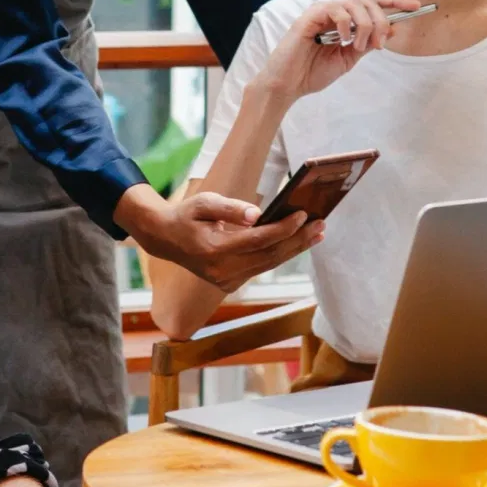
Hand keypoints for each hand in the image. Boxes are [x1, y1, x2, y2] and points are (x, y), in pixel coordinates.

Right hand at [127, 187, 324, 291]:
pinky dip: (281, 254)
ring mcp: (226, 280)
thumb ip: (230, 208)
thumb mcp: (203, 203)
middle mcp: (222, 270)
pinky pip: (261, 267)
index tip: (303, 215)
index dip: (283, 228)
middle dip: (298, 240)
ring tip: (317, 234)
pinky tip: (297, 242)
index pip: (258, 240)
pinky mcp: (230, 283)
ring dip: (295, 249)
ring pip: (269, 264)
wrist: (166, 239)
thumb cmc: (186, 216)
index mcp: (214, 249)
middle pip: (269, 255)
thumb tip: (258, 214)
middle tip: (321, 224)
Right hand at [256, 0, 420, 100]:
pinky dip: (346, 25)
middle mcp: (334, 11)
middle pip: (369, 0)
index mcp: (344, 20)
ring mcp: (322, 12)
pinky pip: (336, 10)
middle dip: (381, 19)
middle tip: (381, 41)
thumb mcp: (348, 59)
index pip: (373, 4)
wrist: (289, 85)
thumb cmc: (313, 72)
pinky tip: (342, 40)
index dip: (395, 2)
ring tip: (359, 46)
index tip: (416, 7)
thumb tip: (391, 29)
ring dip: (365, 26)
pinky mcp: (310, 17)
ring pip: (355, 4)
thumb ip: (368, 44)